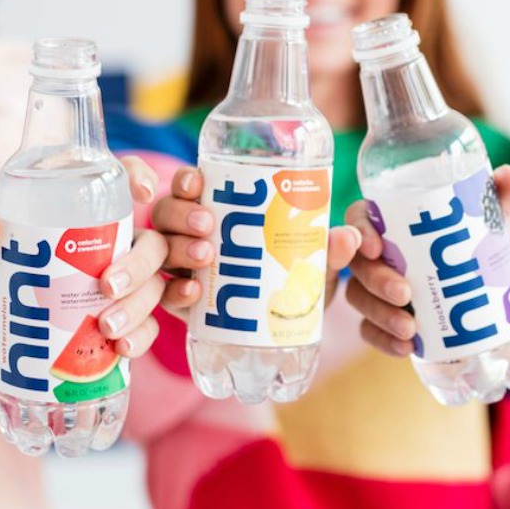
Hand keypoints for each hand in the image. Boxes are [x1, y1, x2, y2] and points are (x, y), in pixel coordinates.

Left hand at [0, 155, 164, 361]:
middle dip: (139, 265)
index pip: (124, 180)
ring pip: (154, 288)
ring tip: (107, 327)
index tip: (138, 193)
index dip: (140, 177)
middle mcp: (115, 247)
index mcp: (88, 214)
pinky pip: (147, 329)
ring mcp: (124, 288)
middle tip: (108, 286)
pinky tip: (122, 348)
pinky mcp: (123, 325)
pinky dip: (140, 338)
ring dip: (138, 307)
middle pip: (152, 244)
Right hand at [151, 166, 360, 320]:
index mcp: (216, 210)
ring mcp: (181, 269)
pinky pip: (165, 294)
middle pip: (167, 214)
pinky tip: (195, 293)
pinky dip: (175, 292)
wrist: (283, 327)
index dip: (186, 180)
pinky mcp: (181, 304)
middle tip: (208, 225)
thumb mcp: (311, 261)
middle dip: (182, 215)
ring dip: (177, 249)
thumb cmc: (292, 276)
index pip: (190, 186)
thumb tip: (349, 238)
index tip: (197, 181)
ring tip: (205, 257)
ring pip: (160, 250)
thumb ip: (328, 250)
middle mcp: (190, 235)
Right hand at [346, 164, 509, 355]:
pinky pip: (371, 330)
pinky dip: (384, 341)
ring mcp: (377, 288)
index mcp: (391, 219)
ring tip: (410, 329)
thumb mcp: (492, 217)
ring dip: (380, 315)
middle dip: (375, 280)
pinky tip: (406, 347)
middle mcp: (377, 253)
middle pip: (357, 264)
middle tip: (405, 293)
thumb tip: (506, 176)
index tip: (378, 247)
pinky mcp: (385, 317)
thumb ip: (501, 196)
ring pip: (360, 299)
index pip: (359, 218)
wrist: (495, 282)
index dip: (359, 231)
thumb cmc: (480, 238)